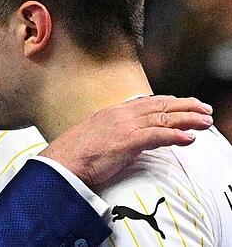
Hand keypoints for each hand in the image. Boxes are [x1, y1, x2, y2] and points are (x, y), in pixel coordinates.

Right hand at [40, 95, 212, 187]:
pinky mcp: (125, 142)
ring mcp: (123, 127)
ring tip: (205, 122)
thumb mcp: (95, 136)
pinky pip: (156, 136)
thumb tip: (129, 139)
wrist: (60, 163)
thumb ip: (113, 133)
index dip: (169, 102)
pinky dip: (175, 135)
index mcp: (112, 112)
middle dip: (186, 106)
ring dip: (188, 120)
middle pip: (160, 106)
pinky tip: (189, 138)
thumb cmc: (74, 155)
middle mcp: (119, 115)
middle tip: (205, 109)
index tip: (185, 104)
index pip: (147, 102)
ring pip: (163, 118)